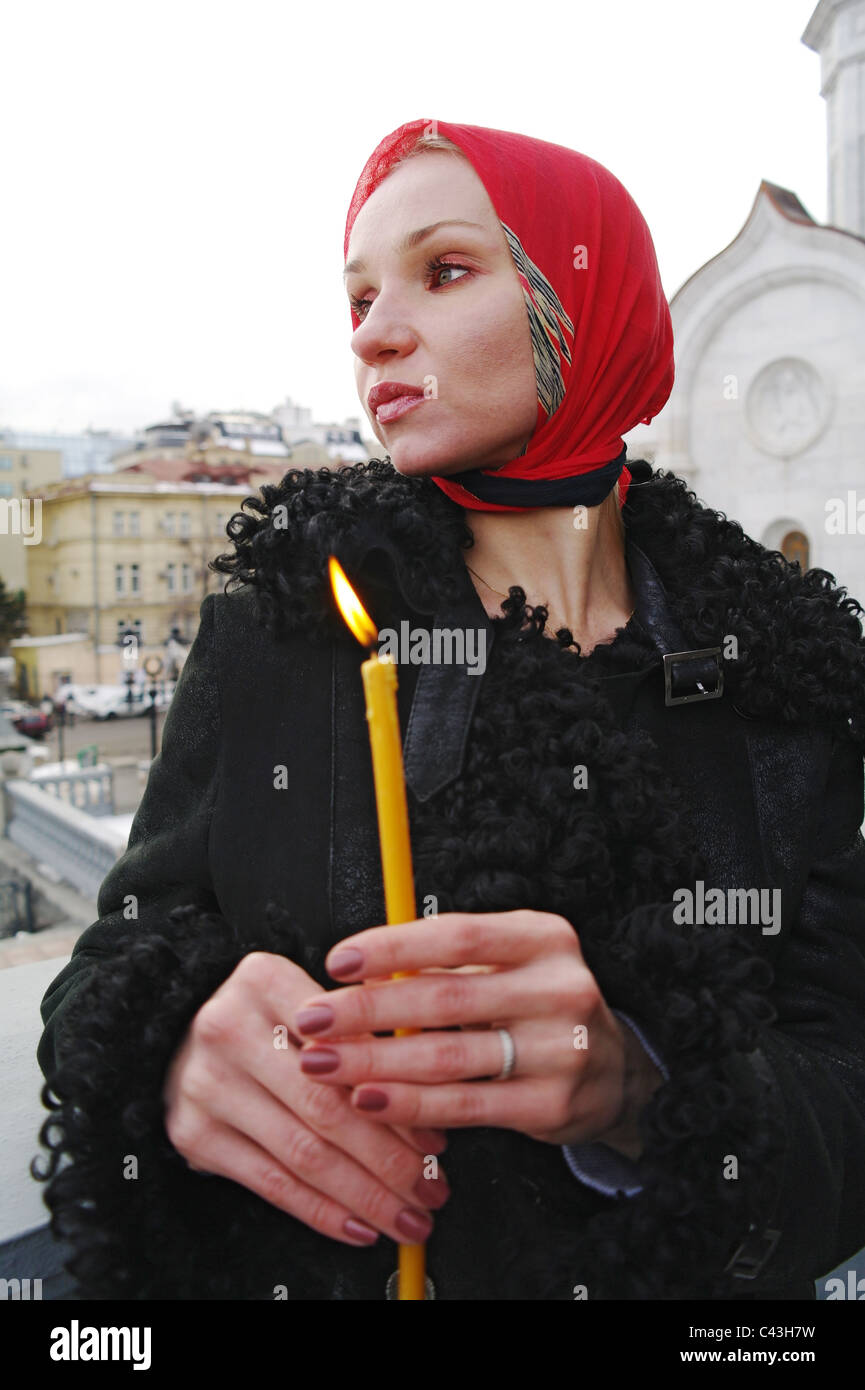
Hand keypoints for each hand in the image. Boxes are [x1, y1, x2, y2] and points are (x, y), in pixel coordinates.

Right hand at [162, 952, 450, 1248]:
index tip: (439, 1138)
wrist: (184, 1036)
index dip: (398, 1099)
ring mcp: (206, 1084)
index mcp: (264, 979)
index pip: (346, 1047)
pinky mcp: (194, 1133)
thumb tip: (434, 1087)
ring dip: (365, 1195)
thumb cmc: (272, 1019)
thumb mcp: (312, 1000)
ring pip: (303, 1154)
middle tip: (432, 1189)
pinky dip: (322, 1211)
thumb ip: (365, 1025)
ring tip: (407, 1217)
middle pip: (326, 1108)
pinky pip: (271, 1184)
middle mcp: (227, 1027)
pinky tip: (359, 1226)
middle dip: (390, 1161)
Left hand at [292, 910, 663, 1148]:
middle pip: (445, 999)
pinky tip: (367, 1100)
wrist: (616, 1071)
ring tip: (322, 1064)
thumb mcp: (510, 964)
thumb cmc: (535, 1005)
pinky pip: (466, 1105)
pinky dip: (410, 1105)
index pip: (458, 936)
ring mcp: (562, 1049)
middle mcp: (560, 988)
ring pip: (449, 1056)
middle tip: (310, 1022)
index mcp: (544, 937)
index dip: (393, 947)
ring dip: (375, 1062)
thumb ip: (447, 964)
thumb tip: (355, 972)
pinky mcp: (552, 1104)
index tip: (336, 961)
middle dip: (367, 1012)